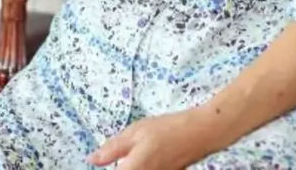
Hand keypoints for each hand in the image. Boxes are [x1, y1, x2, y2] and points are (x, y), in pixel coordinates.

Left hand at [87, 109, 225, 168]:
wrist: (203, 133)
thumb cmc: (169, 129)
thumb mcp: (135, 133)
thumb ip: (112, 149)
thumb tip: (92, 160)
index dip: (104, 167)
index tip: (99, 161)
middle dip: (120, 167)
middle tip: (118, 158)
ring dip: (129, 165)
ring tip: (132, 156)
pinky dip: (141, 167)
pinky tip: (144, 158)